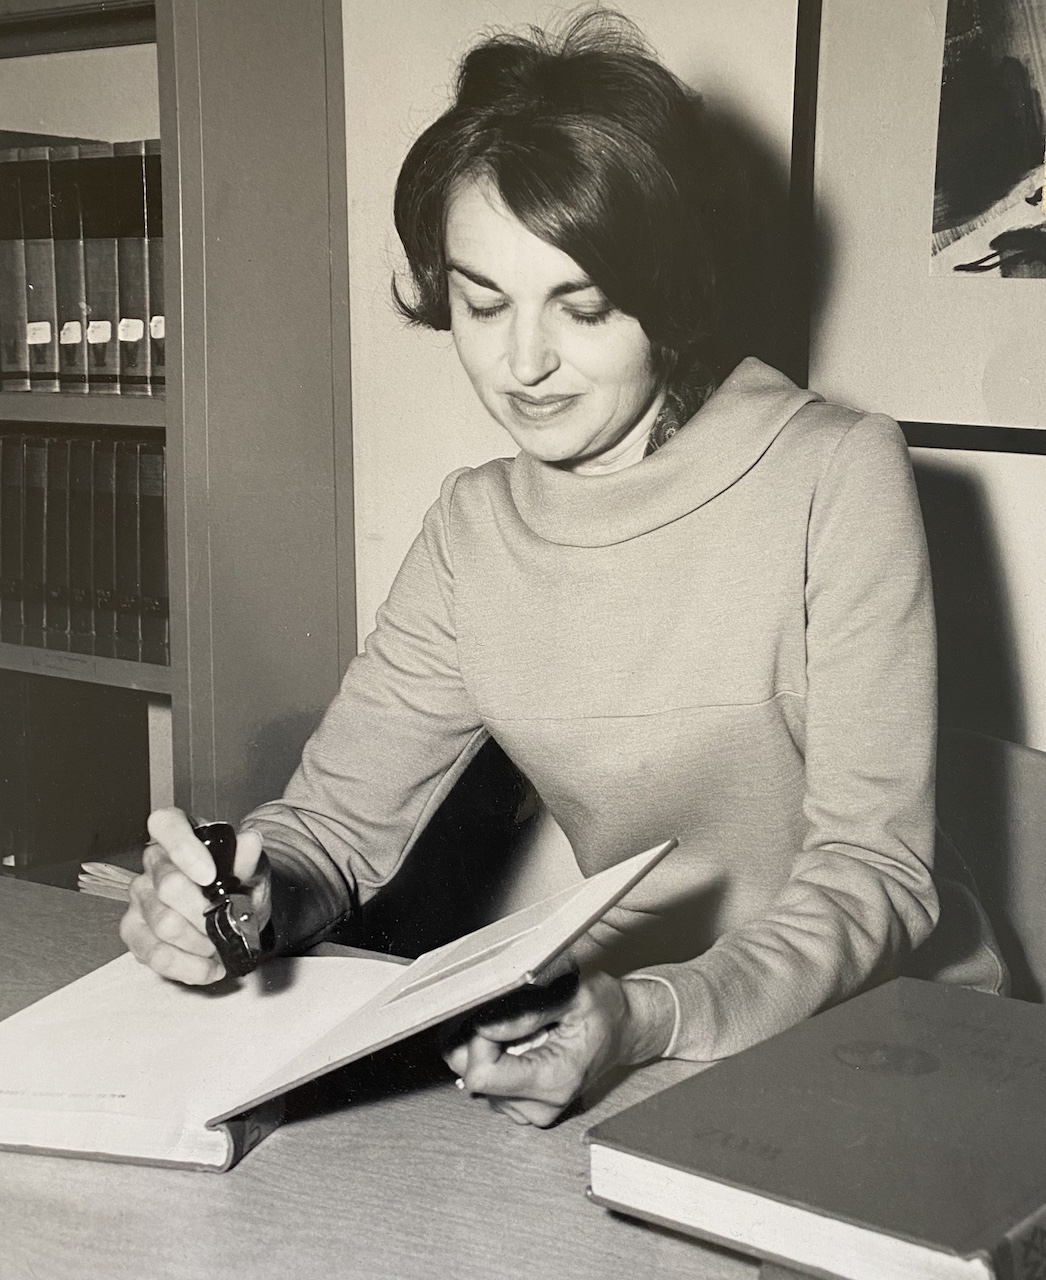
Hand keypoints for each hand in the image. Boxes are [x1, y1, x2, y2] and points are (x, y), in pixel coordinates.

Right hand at [119, 807, 268, 984]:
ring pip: (163, 925)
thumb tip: (250, 840)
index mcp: (180, 834)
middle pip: (168, 886)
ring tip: (219, 946)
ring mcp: (140, 896)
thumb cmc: (240, 884)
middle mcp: (154, 862)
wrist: (238, 915)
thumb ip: (248, 858)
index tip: (209, 876)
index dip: (184, 850)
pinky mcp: (133, 931)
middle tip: (225, 924)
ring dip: (199, 942)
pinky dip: (186, 966)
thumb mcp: (253, 870)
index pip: (166, 824)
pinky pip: (153, 954)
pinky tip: (207, 968)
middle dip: (204, 913)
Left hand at [443, 964, 674, 1126]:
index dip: (477, 1041)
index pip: (482, 1075)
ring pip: (478, 1081)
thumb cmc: (604, 1009)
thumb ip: (525, 1012)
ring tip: (523, 1029)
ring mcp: (531, 1111)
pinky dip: (496, 1060)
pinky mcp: (524, 1107)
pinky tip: (520, 1043)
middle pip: (476, 1079)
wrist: (625, 1029)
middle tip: (508, 1017)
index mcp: (553, 1081)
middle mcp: (540, 1106)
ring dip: (489, 1051)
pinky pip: (490, 1084)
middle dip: (481, 1043)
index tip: (492, 1014)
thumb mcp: (570, 995)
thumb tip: (482, 1025)